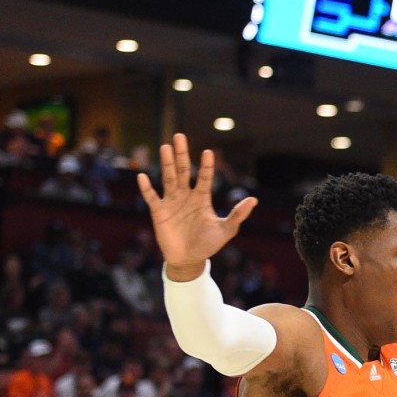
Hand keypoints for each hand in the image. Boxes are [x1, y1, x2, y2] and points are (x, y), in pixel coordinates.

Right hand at [137, 133, 257, 277]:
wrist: (189, 260)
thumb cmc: (208, 244)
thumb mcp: (226, 230)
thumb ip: (238, 215)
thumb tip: (254, 200)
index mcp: (202, 198)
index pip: (204, 177)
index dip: (206, 166)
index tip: (208, 152)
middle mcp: (185, 196)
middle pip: (183, 171)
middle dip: (182, 154)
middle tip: (180, 136)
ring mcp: (171, 202)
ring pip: (168, 178)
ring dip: (167, 164)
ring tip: (165, 147)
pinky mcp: (158, 212)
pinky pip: (151, 197)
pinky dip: (147, 188)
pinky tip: (143, 176)